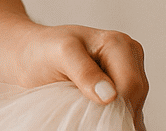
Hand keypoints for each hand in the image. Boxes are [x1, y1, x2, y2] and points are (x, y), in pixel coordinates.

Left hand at [18, 23, 147, 129]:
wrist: (30, 54)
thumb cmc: (43, 50)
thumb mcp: (59, 54)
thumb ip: (83, 71)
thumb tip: (110, 95)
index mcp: (119, 44)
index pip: (131, 85)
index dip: (117, 106)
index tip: (93, 118)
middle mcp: (129, 58)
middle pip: (134, 98)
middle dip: (115, 114)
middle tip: (86, 119)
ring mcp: (127, 76)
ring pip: (132, 108)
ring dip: (113, 118)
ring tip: (87, 117)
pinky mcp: (122, 91)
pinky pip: (124, 112)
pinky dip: (111, 119)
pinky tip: (95, 120)